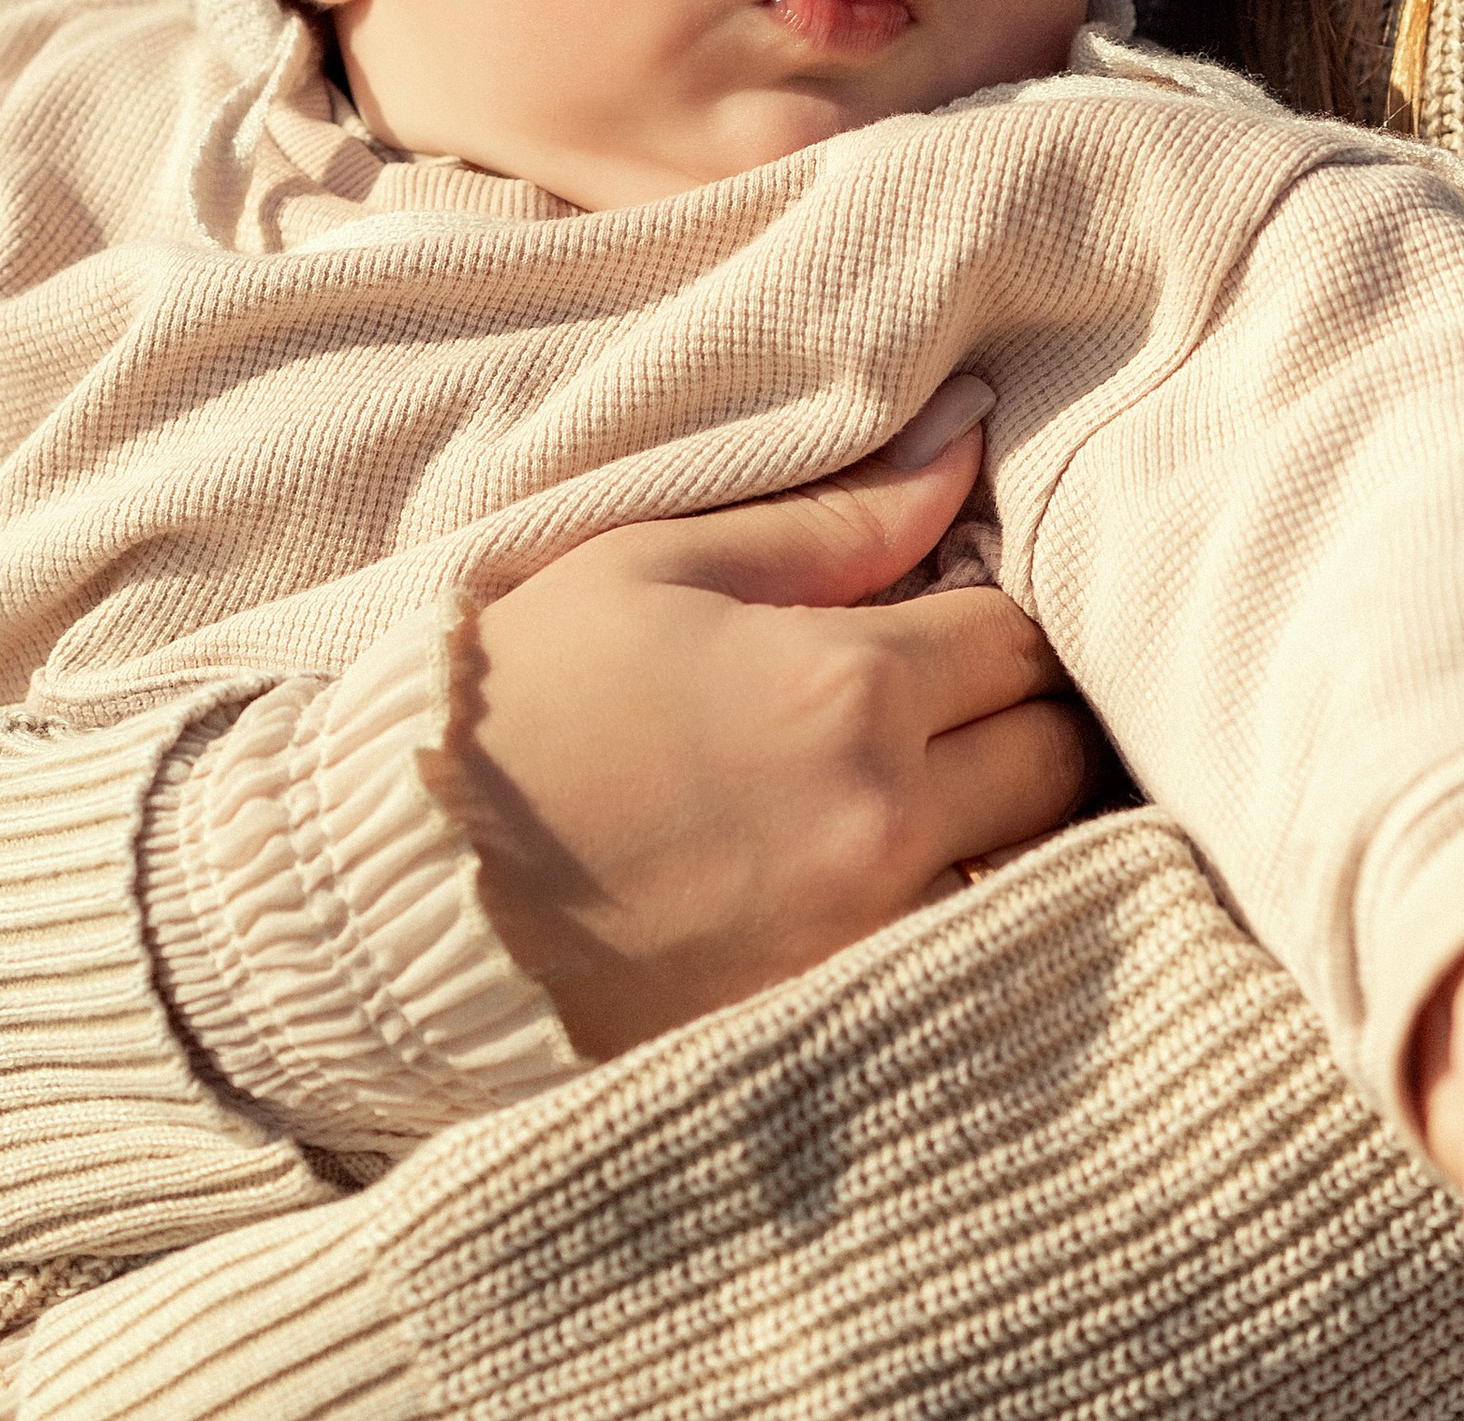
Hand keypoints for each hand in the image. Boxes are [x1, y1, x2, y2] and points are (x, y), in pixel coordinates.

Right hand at [453, 393, 1090, 1058]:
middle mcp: (881, 821)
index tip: (966, 604)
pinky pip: (956, 950)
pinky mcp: (825, 1018)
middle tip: (967, 689)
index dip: (1009, 607)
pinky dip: (956, 904)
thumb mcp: (664, 564)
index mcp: (850, 688)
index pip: (1023, 638)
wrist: (406, 885)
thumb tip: (967, 445)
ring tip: (936, 773)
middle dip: (1032, 710)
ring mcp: (860, 937)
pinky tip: (882, 862)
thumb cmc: (530, 695)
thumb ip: (839, 519)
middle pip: (1057, 758)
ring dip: (1009, 815)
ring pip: (1028, 864)